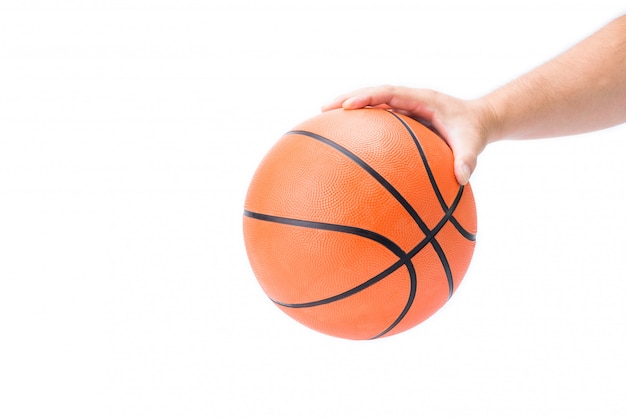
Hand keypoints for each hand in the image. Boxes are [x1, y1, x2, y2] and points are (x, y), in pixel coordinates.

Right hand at [322, 86, 495, 184]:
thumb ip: (467, 160)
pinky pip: (378, 116)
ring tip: (324, 120)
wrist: (479, 121)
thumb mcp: (473, 144)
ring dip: (350, 108)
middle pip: (373, 93)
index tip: (348, 105)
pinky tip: (345, 140)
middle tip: (323, 109)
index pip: (390, 92)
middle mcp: (410, 99)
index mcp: (422, 99)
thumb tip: (460, 179)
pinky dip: (360, 123)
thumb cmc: (474, 131)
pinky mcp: (403, 117)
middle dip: (348, 98)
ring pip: (373, 103)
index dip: (368, 97)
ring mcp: (405, 107)